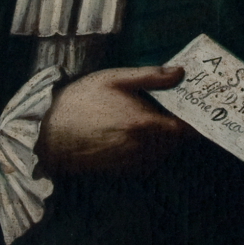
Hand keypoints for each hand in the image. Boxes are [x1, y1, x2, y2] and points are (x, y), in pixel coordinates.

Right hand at [35, 64, 189, 173]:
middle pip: (175, 142)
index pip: (185, 129)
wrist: (49, 132)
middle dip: (176, 128)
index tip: (195, 111)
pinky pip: (146, 162)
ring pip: (161, 153)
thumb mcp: (115, 79)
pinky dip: (148, 151)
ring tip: (146, 121)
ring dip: (163, 140)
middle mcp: (142, 147)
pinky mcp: (121, 172)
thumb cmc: (81, 101)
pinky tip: (131, 135)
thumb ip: (151, 76)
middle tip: (168, 111)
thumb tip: (180, 72)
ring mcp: (131, 162)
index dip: (193, 121)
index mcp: (144, 123)